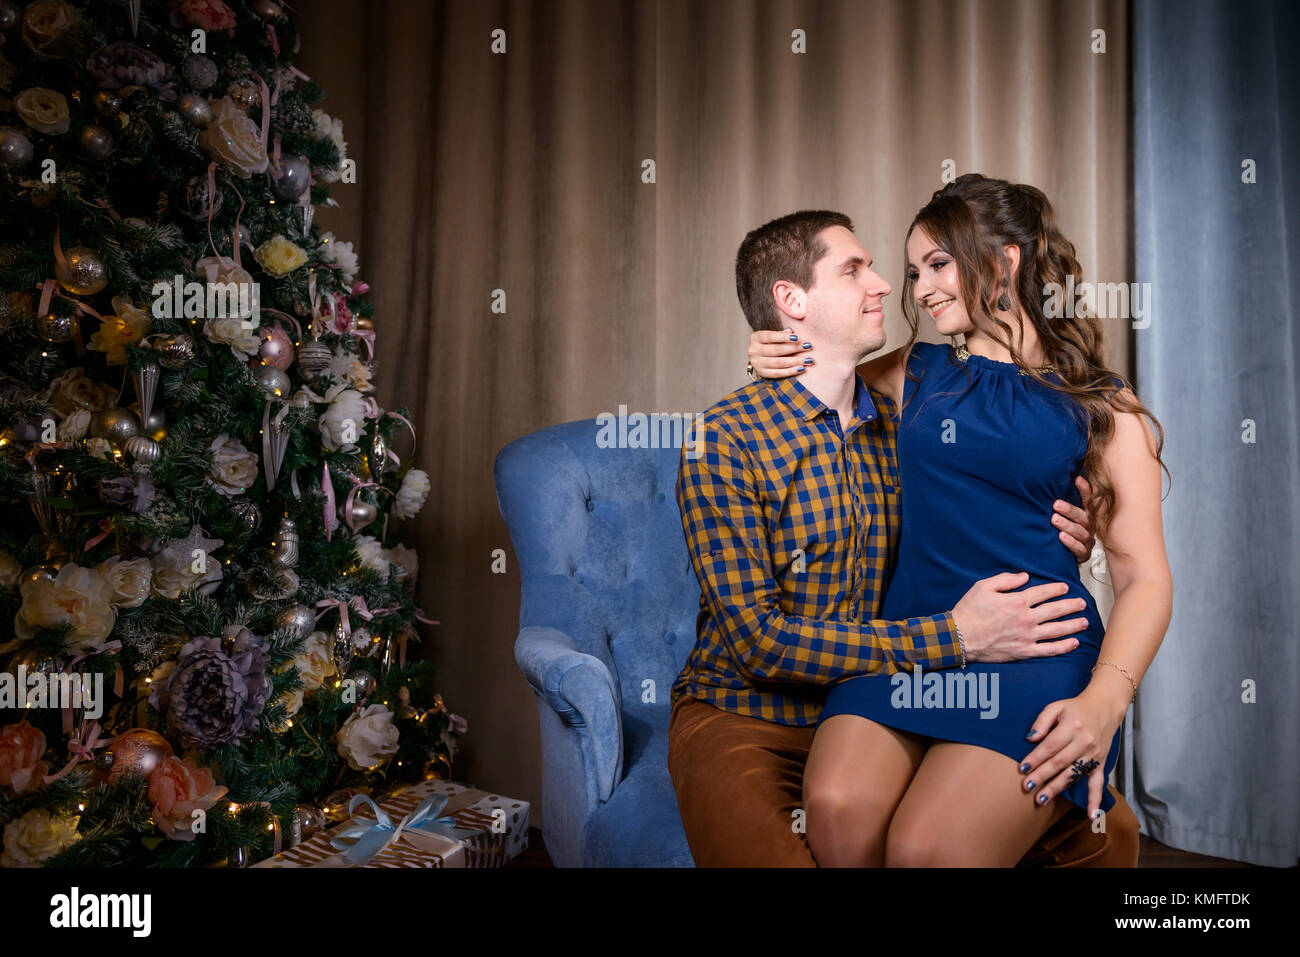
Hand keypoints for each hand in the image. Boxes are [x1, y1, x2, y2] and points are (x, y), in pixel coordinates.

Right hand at [748, 327, 811, 378]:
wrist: (762, 356)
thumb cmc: (771, 342)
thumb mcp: (774, 335)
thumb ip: (782, 332)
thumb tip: (790, 331)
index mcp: (756, 338)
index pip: (769, 336)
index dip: (783, 337)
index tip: (797, 337)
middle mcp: (753, 350)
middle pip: (775, 350)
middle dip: (793, 348)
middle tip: (807, 346)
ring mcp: (756, 363)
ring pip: (777, 363)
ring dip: (795, 361)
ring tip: (808, 360)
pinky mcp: (762, 373)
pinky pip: (777, 373)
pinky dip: (790, 371)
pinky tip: (801, 368)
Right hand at [951, 572, 1088, 662]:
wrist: (959, 637)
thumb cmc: (969, 611)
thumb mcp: (983, 587)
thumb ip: (1005, 579)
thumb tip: (1025, 577)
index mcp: (1017, 601)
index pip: (1043, 593)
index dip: (1056, 589)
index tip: (1064, 587)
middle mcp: (1026, 618)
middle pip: (1055, 610)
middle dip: (1071, 605)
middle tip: (1082, 603)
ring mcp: (1027, 636)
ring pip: (1057, 630)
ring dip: (1073, 625)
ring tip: (1084, 621)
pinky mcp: (1024, 651)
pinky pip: (1049, 649)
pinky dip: (1063, 646)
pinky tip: (1073, 643)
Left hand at [1018, 686, 1124, 819]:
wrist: (1105, 707)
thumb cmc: (1076, 708)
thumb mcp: (1057, 706)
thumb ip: (1042, 721)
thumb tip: (1030, 738)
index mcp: (1073, 727)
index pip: (1051, 746)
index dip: (1036, 758)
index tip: (1023, 768)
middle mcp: (1085, 742)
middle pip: (1060, 763)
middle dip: (1042, 776)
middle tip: (1027, 787)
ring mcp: (1094, 755)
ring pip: (1073, 775)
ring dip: (1057, 788)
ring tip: (1041, 799)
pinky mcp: (1100, 764)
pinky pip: (1098, 784)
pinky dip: (1095, 800)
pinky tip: (1091, 816)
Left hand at [1053, 476, 1095, 561]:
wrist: (1063, 558)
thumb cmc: (1061, 533)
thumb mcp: (1060, 517)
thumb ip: (1058, 506)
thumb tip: (1044, 485)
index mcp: (1085, 515)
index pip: (1087, 500)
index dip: (1084, 490)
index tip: (1077, 479)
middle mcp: (1088, 527)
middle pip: (1082, 516)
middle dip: (1069, 510)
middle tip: (1055, 504)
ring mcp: (1087, 541)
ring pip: (1080, 532)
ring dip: (1067, 525)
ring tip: (1054, 519)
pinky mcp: (1084, 554)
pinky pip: (1079, 549)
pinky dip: (1070, 542)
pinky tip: (1061, 536)